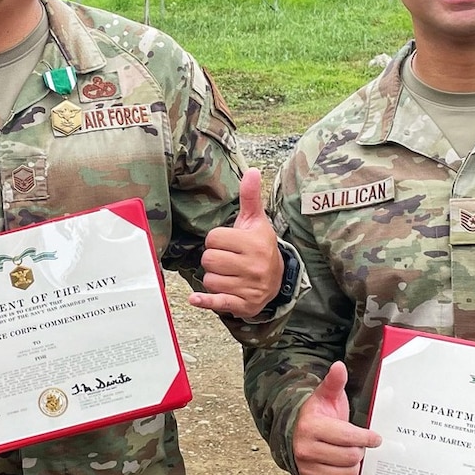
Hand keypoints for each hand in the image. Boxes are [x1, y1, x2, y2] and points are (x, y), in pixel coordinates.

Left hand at [189, 167, 283, 318]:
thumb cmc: (260, 245)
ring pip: (209, 280)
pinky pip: (217, 302)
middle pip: (208, 260)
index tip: (229, 243)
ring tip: (229, 274)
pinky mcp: (244, 304)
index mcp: (255, 244)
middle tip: (227, 259)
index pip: (213, 239)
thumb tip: (251, 170)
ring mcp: (250, 288)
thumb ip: (250, 196)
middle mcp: (254, 267)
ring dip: (214, 277)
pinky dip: (205, 301)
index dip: (216, 240)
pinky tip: (195, 299)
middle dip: (213, 259)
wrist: (278, 278)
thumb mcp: (256, 221)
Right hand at [290, 362, 379, 474]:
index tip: (376, 438)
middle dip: (360, 451)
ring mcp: (308, 468)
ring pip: (347, 473)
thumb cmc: (316, 413)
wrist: (295, 430)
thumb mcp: (326, 396)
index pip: (348, 437)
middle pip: (350, 457)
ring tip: (350, 456)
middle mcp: (306, 450)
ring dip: (354, 466)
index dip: (367, 438)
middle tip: (359, 445)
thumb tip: (339, 366)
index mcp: (311, 428)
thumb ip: (334, 382)